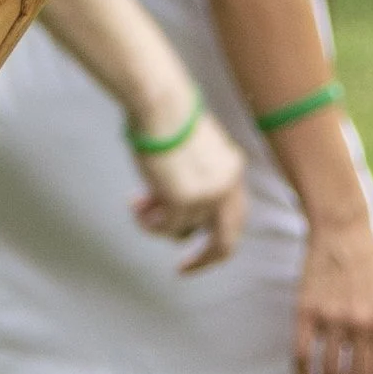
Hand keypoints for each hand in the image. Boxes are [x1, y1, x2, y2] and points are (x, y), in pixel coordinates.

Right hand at [130, 109, 247, 271]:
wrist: (160, 104)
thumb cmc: (168, 117)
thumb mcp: (193, 153)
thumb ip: (193, 181)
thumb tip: (170, 211)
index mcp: (233, 170)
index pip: (235, 216)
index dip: (216, 234)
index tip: (197, 247)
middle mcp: (227, 187)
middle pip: (225, 241)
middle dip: (204, 259)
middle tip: (182, 269)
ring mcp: (207, 196)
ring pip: (182, 231)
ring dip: (158, 225)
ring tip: (138, 206)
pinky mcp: (183, 201)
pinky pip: (165, 227)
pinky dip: (149, 222)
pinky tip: (136, 205)